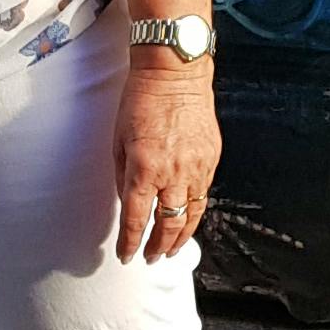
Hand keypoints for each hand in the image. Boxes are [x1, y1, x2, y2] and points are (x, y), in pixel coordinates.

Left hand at [113, 54, 221, 261]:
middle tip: (151, 257)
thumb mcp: (118, 139)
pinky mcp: (211, 158)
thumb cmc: (141, 99)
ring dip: (180, 237)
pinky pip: (203, 193)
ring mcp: (196, 166)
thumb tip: (129, 203)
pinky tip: (187, 218)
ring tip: (171, 249)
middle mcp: (173, 172)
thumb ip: (123, 176)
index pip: (137, 219)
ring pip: (192, 215)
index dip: (131, 242)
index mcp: (144, 168)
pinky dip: (194, 211)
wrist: (176, 73)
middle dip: (158, 246)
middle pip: (168, 224)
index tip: (126, 255)